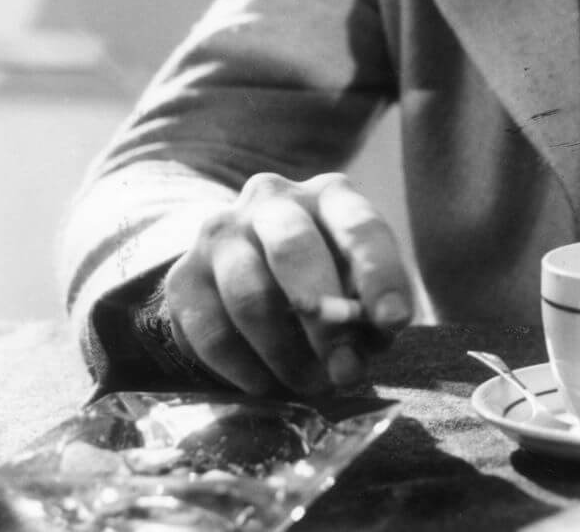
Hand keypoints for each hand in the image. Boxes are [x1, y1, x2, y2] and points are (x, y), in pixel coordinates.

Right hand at [164, 172, 413, 395]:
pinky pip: (211, 332)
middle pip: (294, 250)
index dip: (379, 274)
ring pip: (250, 296)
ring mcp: (222, 235)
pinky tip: (267, 384)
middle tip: (344, 369)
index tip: (394, 321)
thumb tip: (359, 352)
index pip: (359, 226)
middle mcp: (272, 201)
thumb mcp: (357, 283)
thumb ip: (369, 313)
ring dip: (285, 353)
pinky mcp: (184, 277)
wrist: (243, 267)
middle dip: (325, 318)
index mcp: (329, 195)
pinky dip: (244, 368)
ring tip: (311, 384)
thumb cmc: (325, 277)